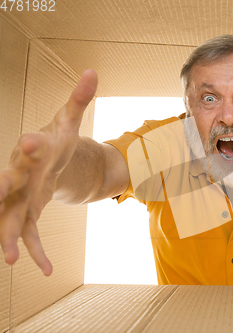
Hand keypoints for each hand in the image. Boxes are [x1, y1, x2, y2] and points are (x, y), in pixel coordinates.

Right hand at [0, 69, 97, 275]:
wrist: (42, 157)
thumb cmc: (54, 139)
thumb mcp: (69, 120)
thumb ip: (79, 98)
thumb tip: (94, 71)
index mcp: (33, 149)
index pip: (30, 146)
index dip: (31, 145)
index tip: (32, 140)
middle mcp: (19, 174)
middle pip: (7, 183)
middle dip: (1, 188)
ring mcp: (19, 196)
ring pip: (10, 216)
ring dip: (9, 236)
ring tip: (9, 258)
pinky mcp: (26, 212)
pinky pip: (29, 235)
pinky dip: (36, 251)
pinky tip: (46, 269)